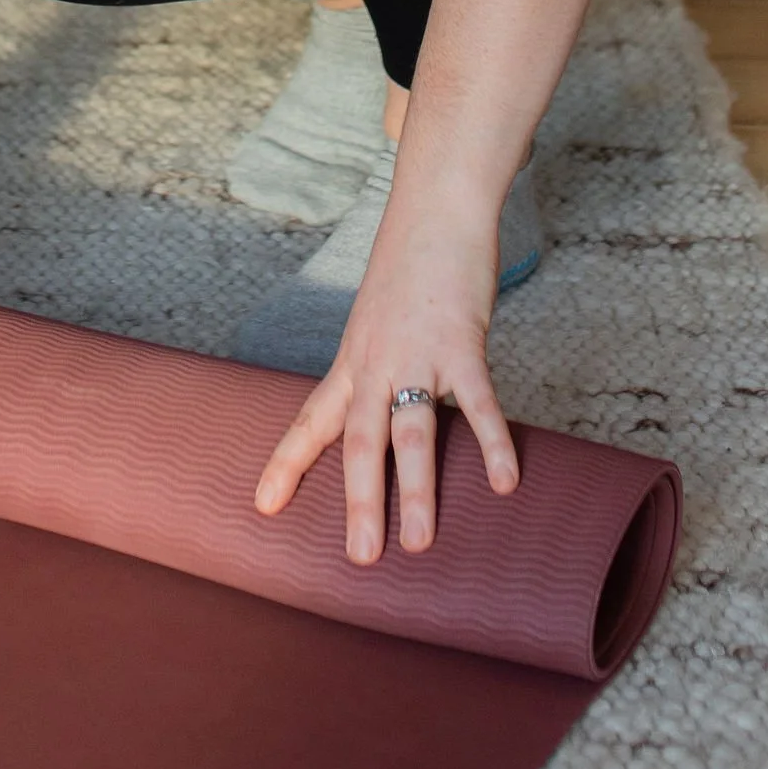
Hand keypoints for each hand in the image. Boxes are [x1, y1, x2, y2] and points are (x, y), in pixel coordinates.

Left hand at [252, 182, 519, 563]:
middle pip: (362, 440)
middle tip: (360, 558)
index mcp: (353, 360)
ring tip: (422, 542)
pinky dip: (492, 442)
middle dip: (360, 502)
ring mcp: (418, 353)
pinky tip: (504, 482)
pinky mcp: (461, 341)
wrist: (435, 209)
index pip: (314, 419)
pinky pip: (479, 401)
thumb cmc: (409, 266)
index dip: (288, 463)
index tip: (263, 506)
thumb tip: (384, 410)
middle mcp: (376, 362)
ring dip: (418, 490)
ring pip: (413, 431)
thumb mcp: (376, 319)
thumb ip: (377, 366)